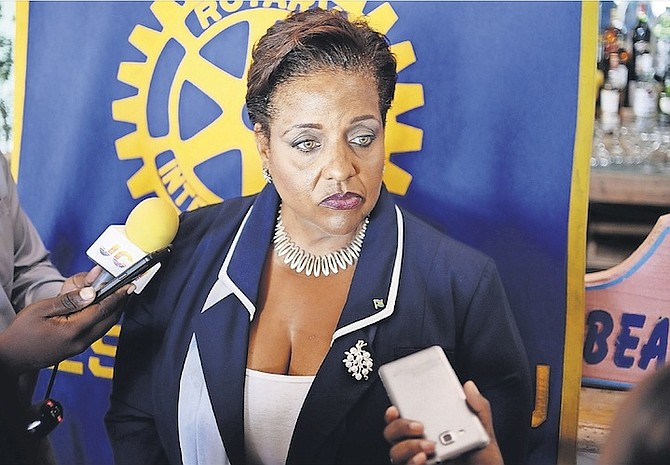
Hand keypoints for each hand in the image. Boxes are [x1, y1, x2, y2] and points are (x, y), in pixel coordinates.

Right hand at [0, 267, 132, 373]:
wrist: (10, 358)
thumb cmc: (21, 333)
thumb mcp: (40, 310)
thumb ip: (68, 301)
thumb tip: (92, 292)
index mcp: (73, 331)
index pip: (102, 310)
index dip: (117, 296)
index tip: (128, 285)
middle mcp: (81, 342)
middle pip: (109, 320)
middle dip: (121, 303)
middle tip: (128, 287)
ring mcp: (80, 347)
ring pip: (105, 327)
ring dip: (114, 311)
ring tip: (119, 295)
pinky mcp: (76, 349)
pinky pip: (97, 331)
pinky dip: (104, 318)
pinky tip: (103, 309)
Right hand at [383, 381, 503, 464]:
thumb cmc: (481, 456)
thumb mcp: (482, 430)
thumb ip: (478, 407)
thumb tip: (469, 387)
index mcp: (428, 426)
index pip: (402, 416)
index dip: (393, 411)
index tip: (395, 407)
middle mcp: (418, 442)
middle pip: (393, 432)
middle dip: (401, 426)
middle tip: (419, 426)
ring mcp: (418, 458)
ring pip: (395, 451)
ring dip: (408, 446)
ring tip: (429, 445)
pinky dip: (412, 462)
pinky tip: (424, 458)